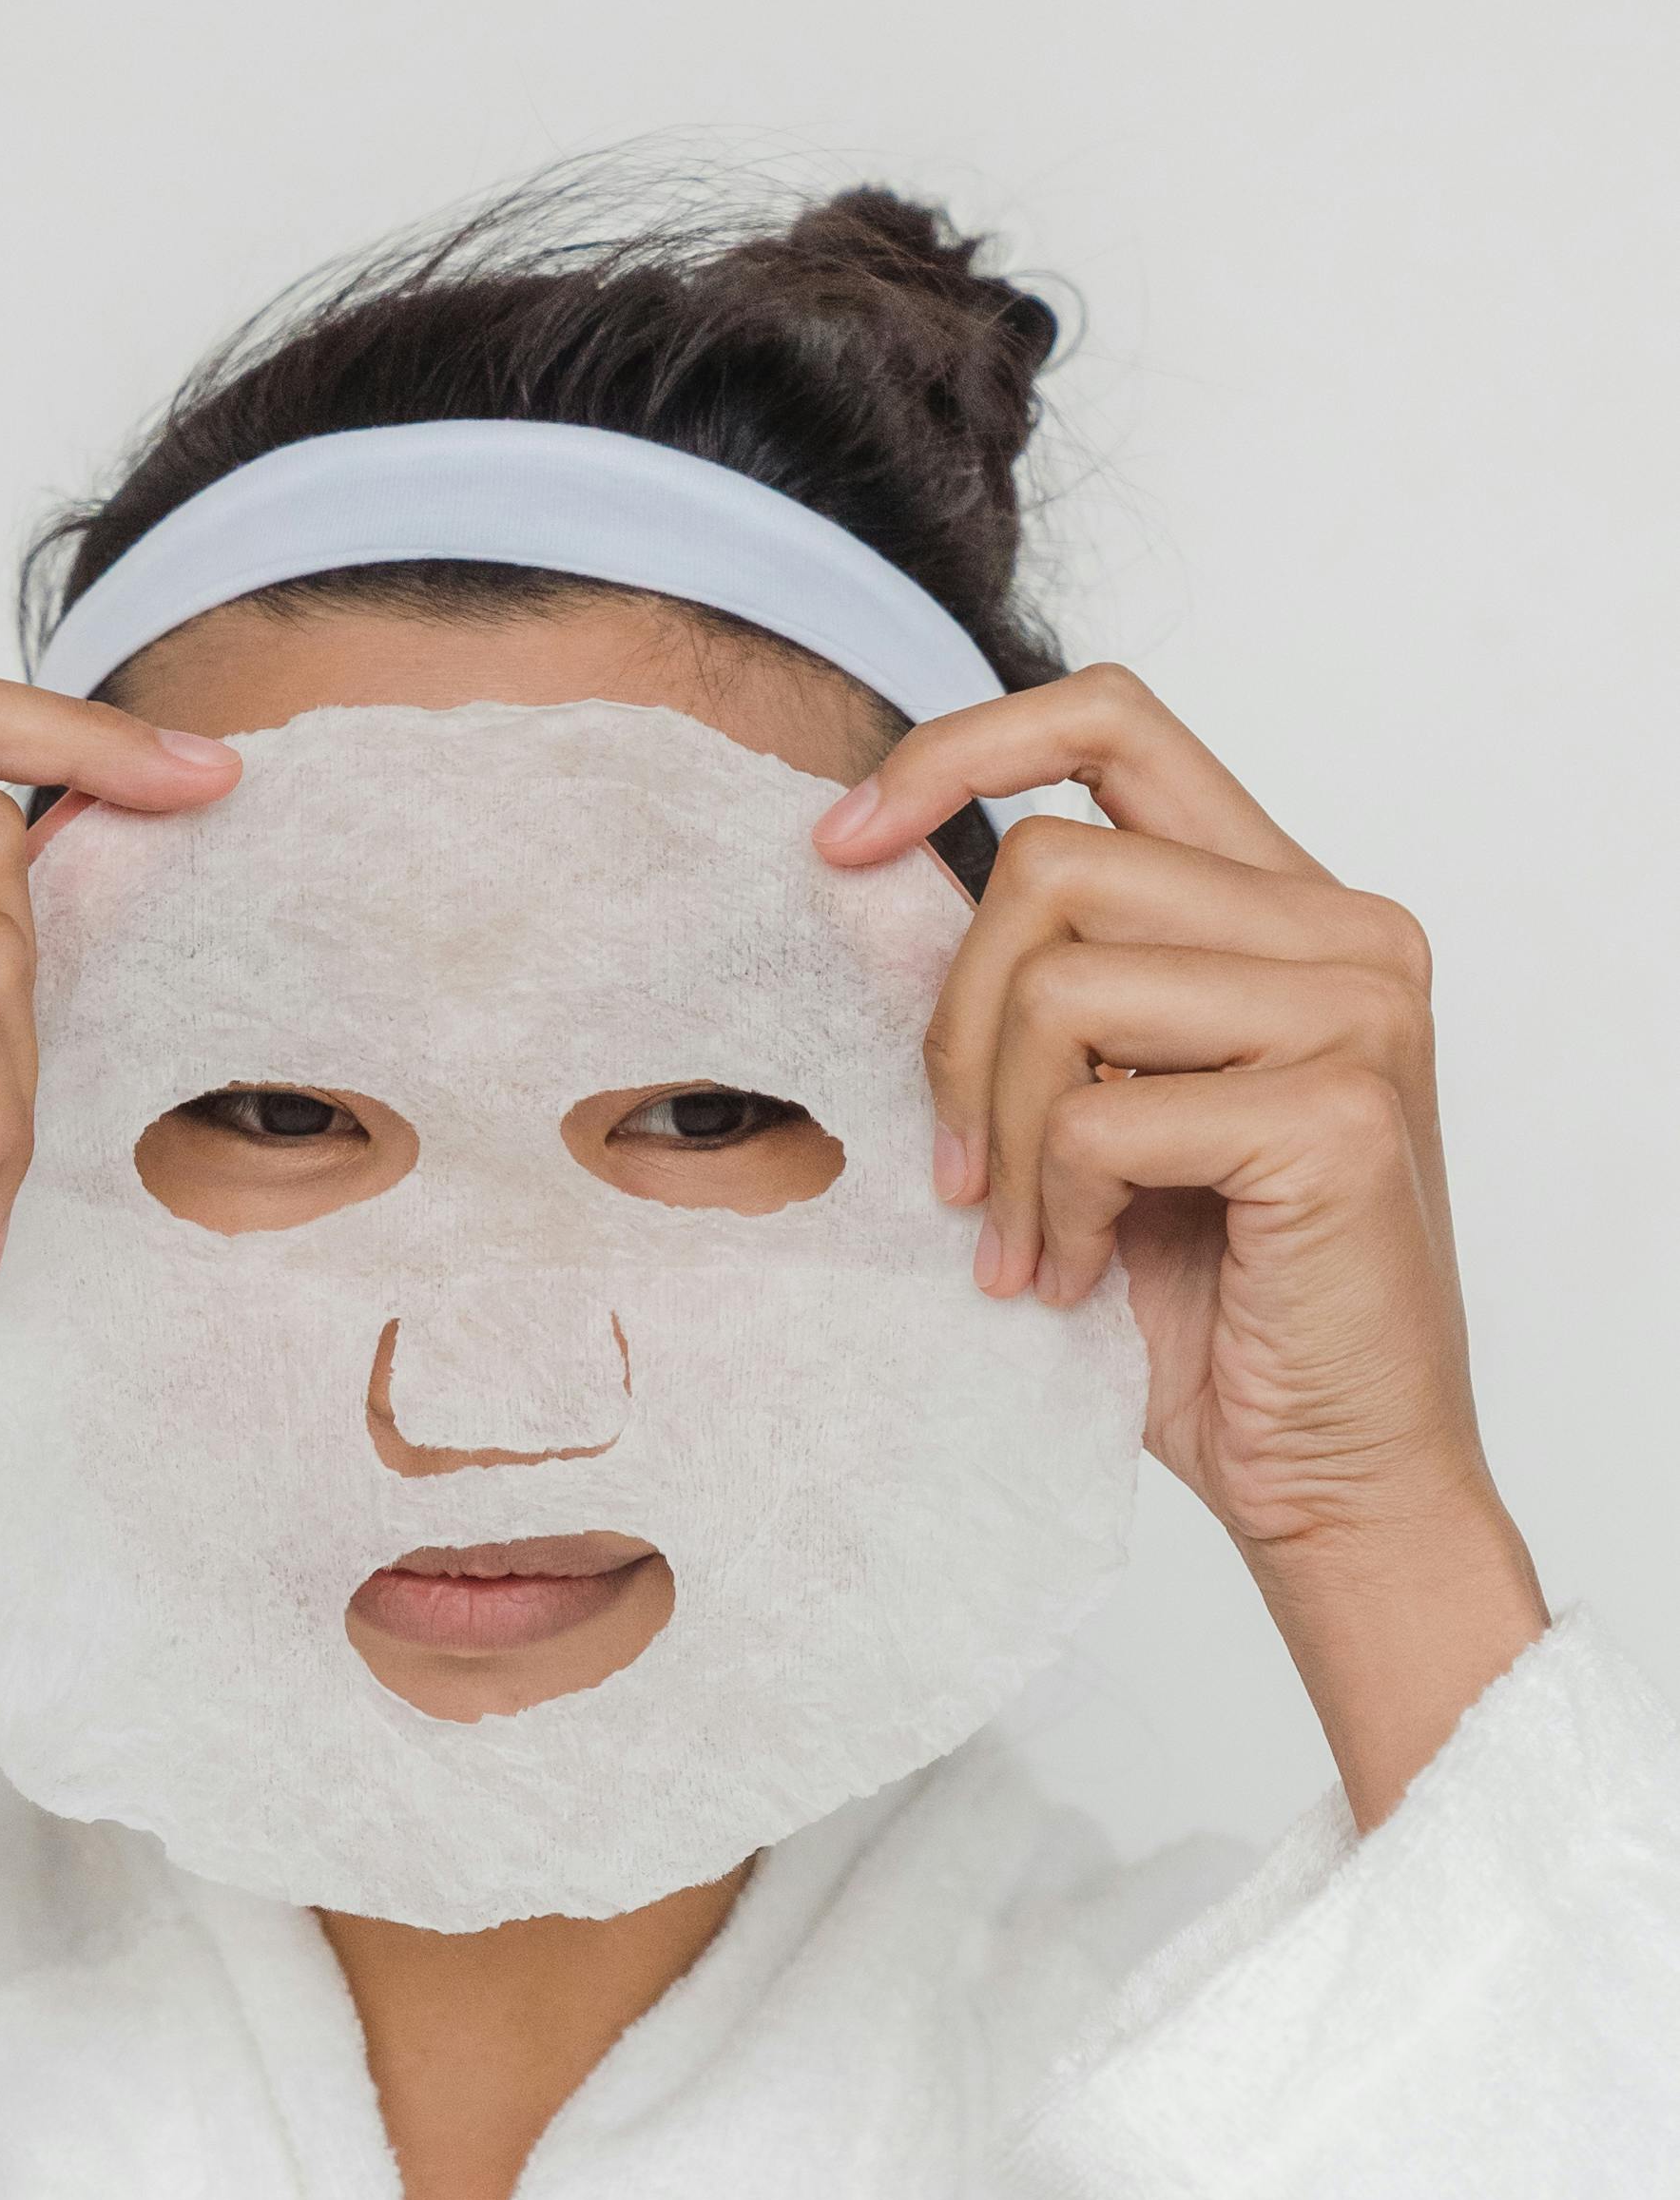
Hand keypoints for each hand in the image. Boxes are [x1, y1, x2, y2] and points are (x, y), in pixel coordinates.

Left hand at [815, 665, 1548, 1824]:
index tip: (842, 842)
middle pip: (1051, 867)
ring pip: (1063, 984)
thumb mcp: (1082, 1111)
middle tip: (954, 1176)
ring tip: (1020, 1244)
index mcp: (1287, 903)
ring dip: (998, 1140)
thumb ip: (1010, 985)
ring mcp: (1358, 1011)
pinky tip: (1077, 1279)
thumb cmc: (1209, 1309)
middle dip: (954, 1032)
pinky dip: (1051, 1209)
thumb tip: (854, 864)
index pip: (1113, 721)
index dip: (960, 752)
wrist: (1336, 1477)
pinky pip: (1100, 1113)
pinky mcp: (1338, 1111)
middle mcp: (1345, 929)